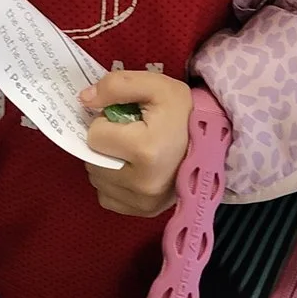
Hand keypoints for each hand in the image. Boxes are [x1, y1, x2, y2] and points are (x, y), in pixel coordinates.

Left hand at [80, 69, 195, 215]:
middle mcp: (143, 183)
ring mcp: (143, 202)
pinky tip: (131, 168)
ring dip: (105, 162)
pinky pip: (107, 197)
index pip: (94, 136)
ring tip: (130, 150)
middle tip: (127, 133)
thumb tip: (84, 99)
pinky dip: (112, 182)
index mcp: (146, 150)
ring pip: (97, 179)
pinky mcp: (144, 212)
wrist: (212, 141)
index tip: (125, 119)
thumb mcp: (156, 85)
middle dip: (104, 143)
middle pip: (92, 159)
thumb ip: (116, 85)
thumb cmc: (184, 112)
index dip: (105, 121)